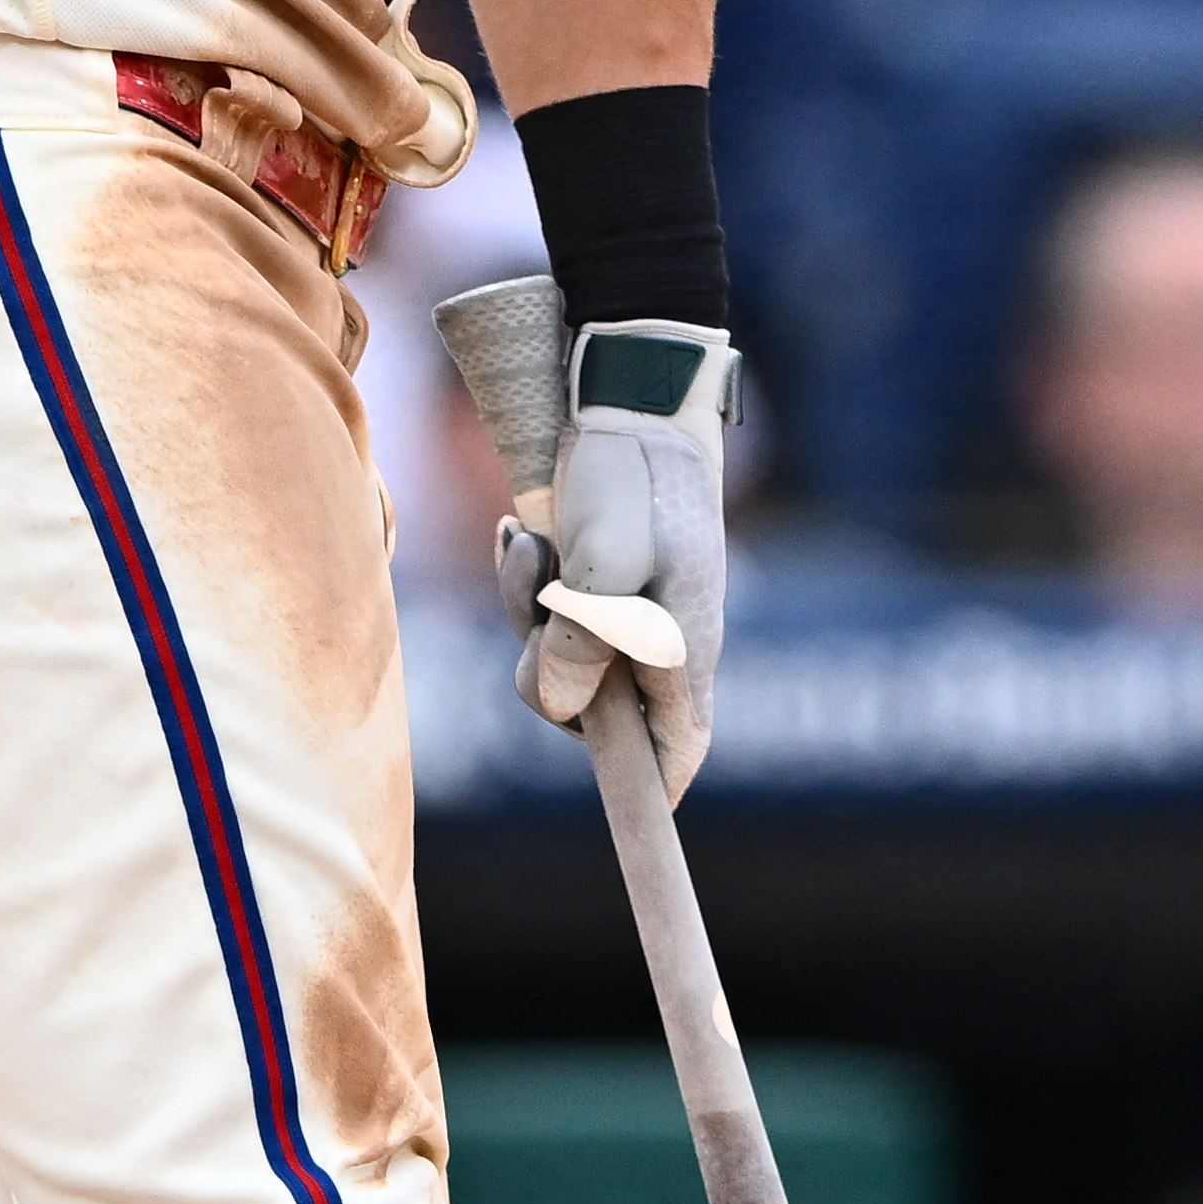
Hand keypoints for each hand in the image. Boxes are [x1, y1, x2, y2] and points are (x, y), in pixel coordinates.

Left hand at [509, 316, 734, 802]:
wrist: (631, 391)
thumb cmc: (630, 473)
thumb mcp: (604, 561)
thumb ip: (583, 642)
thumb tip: (560, 707)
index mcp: (683, 644)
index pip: (682, 747)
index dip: (656, 786)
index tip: (634, 812)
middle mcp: (659, 635)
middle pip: (595, 705)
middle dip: (547, 668)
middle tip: (538, 598)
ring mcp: (627, 606)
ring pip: (560, 653)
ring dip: (527, 609)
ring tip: (526, 542)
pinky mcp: (595, 575)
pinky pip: (549, 607)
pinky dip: (526, 579)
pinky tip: (519, 531)